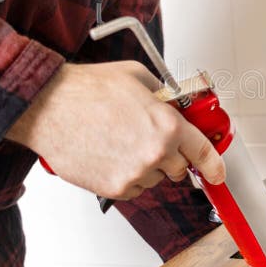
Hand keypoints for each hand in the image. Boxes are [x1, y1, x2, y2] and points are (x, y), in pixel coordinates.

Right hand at [6, 61, 225, 199]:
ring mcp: (134, 174)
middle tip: (150, 140)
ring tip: (121, 142)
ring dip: (146, 166)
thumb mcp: (139, 78)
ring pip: (154, 178)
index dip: (214, 166)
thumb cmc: (87, 89)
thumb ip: (164, 95)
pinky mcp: (113, 188)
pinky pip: (133, 188)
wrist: (48, 107)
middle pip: (179, 169)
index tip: (217, 173)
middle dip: (171, 156)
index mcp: (167, 126)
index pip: (204, 153)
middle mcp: (155, 154)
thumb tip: (175, 104)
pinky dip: (126, 176)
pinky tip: (110, 154)